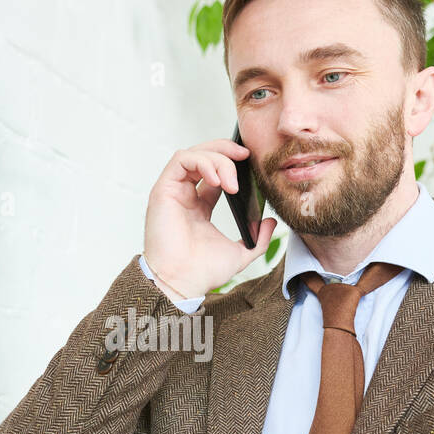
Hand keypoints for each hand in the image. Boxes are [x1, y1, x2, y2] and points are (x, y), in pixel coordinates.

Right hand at [143, 139, 277, 297]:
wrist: (183, 282)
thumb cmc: (202, 272)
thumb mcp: (240, 253)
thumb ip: (259, 239)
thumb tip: (271, 222)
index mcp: (199, 207)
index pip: (214, 173)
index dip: (232, 162)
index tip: (251, 162)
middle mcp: (185, 196)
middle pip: (204, 157)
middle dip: (226, 151)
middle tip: (245, 156)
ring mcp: (173, 192)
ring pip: (194, 155)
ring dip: (217, 159)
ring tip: (232, 182)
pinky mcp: (163, 190)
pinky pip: (181, 160)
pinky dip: (202, 161)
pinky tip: (217, 179)